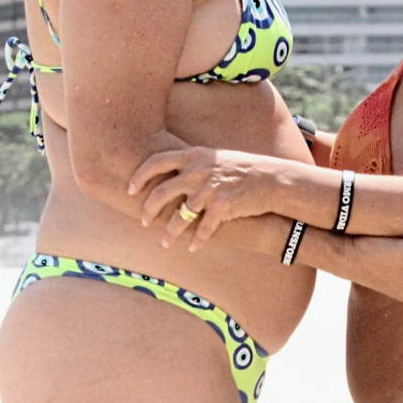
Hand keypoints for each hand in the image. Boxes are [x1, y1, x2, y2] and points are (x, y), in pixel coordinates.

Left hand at [129, 147, 286, 248]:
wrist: (272, 179)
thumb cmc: (241, 170)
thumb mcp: (214, 158)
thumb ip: (192, 164)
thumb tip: (168, 175)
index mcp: (193, 155)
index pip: (155, 161)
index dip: (138, 176)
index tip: (129, 190)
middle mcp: (198, 171)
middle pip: (160, 192)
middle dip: (148, 211)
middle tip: (144, 222)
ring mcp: (209, 190)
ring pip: (179, 216)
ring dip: (169, 233)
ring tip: (164, 243)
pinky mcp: (222, 208)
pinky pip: (202, 229)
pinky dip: (196, 241)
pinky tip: (192, 247)